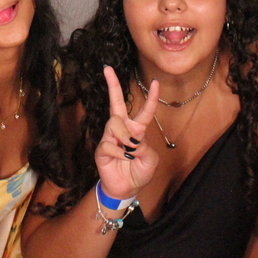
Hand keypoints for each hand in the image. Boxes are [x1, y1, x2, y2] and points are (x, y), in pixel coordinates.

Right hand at [94, 66, 159, 200]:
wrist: (125, 189)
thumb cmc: (139, 172)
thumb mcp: (151, 161)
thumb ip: (146, 149)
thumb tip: (132, 142)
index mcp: (137, 130)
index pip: (145, 111)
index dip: (151, 97)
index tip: (155, 82)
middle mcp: (122, 129)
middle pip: (116, 103)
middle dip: (112, 85)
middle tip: (107, 69)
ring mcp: (110, 137)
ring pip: (115, 123)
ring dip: (125, 137)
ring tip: (129, 151)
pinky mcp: (101, 148)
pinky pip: (109, 144)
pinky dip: (119, 152)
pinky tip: (121, 159)